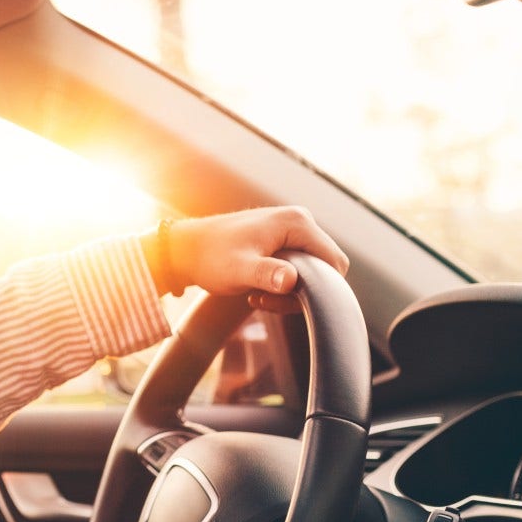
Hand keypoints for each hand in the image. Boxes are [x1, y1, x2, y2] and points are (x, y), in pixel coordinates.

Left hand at [146, 205, 350, 313]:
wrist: (187, 250)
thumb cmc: (211, 258)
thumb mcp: (239, 270)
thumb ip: (267, 274)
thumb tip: (291, 281)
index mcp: (298, 223)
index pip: (335, 263)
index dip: (320, 289)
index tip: (286, 300)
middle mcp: (300, 221)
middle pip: (324, 268)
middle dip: (301, 292)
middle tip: (267, 300)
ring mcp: (291, 230)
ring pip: (310, 272)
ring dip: (289, 292)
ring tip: (258, 296)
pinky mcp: (283, 241)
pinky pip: (297, 269)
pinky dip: (282, 285)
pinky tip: (257, 291)